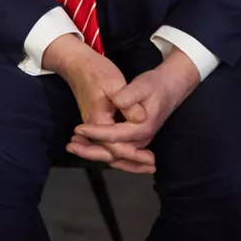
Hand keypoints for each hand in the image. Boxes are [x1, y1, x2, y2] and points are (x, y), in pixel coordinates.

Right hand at [43, 34, 156, 173]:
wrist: (77, 64)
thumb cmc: (95, 71)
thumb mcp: (114, 83)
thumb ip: (128, 101)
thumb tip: (141, 118)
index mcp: (98, 120)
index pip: (115, 146)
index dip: (133, 154)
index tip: (151, 159)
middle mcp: (94, 127)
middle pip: (110, 154)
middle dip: (131, 163)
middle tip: (153, 166)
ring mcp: (94, 125)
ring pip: (108, 150)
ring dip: (126, 160)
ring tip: (146, 165)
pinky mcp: (96, 122)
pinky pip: (107, 143)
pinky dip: (119, 151)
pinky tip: (131, 153)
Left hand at [73, 49, 200, 161]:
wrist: (169, 87)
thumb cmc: (154, 85)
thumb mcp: (142, 85)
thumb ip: (129, 95)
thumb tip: (118, 102)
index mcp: (142, 127)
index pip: (115, 136)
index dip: (95, 133)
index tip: (78, 129)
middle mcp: (142, 138)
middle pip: (114, 152)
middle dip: (90, 151)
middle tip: (70, 146)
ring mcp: (139, 141)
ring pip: (115, 155)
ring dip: (94, 153)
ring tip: (73, 147)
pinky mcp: (135, 139)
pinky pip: (118, 152)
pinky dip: (102, 152)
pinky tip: (86, 147)